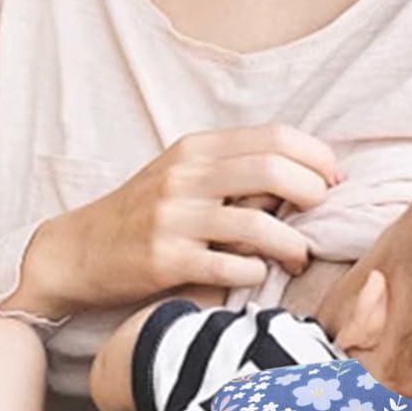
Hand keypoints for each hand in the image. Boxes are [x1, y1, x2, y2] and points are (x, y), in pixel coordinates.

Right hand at [45, 123, 341, 310]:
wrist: (77, 251)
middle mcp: (186, 176)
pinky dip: (256, 271)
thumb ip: (234, 169)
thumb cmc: (142, 213)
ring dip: (293, 243)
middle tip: (324, 214)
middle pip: (272, 169)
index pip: (275, 136)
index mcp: (196, 148)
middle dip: (313, 192)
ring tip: (300, 255)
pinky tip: (258, 273)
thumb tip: (302, 175)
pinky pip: (231, 265)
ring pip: (258, 222)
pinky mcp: (165, 260)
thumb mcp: (183, 175)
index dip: (316, 156)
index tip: (334, 179)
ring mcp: (174, 218)